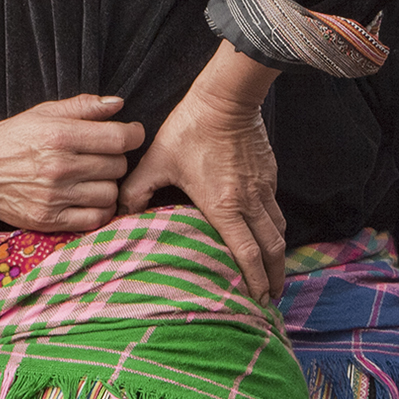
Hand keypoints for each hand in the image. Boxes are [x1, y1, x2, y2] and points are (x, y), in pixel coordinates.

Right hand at [0, 95, 143, 233]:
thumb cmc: (9, 139)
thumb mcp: (41, 113)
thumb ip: (82, 107)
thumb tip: (118, 104)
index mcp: (58, 135)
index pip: (119, 138)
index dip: (134, 134)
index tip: (131, 133)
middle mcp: (58, 167)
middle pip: (118, 166)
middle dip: (117, 158)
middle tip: (104, 155)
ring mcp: (54, 196)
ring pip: (110, 193)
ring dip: (109, 184)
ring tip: (95, 177)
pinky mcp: (50, 219)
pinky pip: (95, 218)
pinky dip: (99, 208)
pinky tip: (89, 197)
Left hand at [119, 43, 284, 299]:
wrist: (226, 98)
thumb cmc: (190, 129)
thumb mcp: (156, 160)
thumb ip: (137, 189)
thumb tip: (120, 212)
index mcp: (224, 205)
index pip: (246, 253)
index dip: (253, 280)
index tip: (257, 300)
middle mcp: (249, 201)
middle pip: (272, 249)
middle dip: (274, 277)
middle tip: (271, 299)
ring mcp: (263, 188)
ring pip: (279, 230)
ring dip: (278, 255)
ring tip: (274, 273)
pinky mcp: (269, 174)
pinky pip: (276, 209)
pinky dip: (275, 229)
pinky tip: (268, 234)